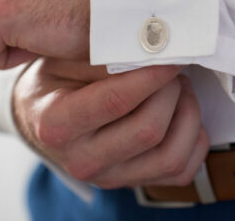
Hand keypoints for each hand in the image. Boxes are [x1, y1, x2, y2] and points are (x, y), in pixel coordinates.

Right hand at [13, 59, 209, 187]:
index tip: (170, 52)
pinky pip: (180, 172)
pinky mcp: (131, 184)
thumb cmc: (53, 84)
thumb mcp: (63, 60)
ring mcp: (108, 178)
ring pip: (171, 156)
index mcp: (56, 125)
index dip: (152, 74)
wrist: (41, 118)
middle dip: (170, 91)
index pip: (116, 100)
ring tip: (179, 89)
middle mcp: (82, 160)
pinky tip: (182, 116)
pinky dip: (193, 142)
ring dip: (187, 115)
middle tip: (171, 67)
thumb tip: (152, 49)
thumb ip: (103, 56)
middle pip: (148, 130)